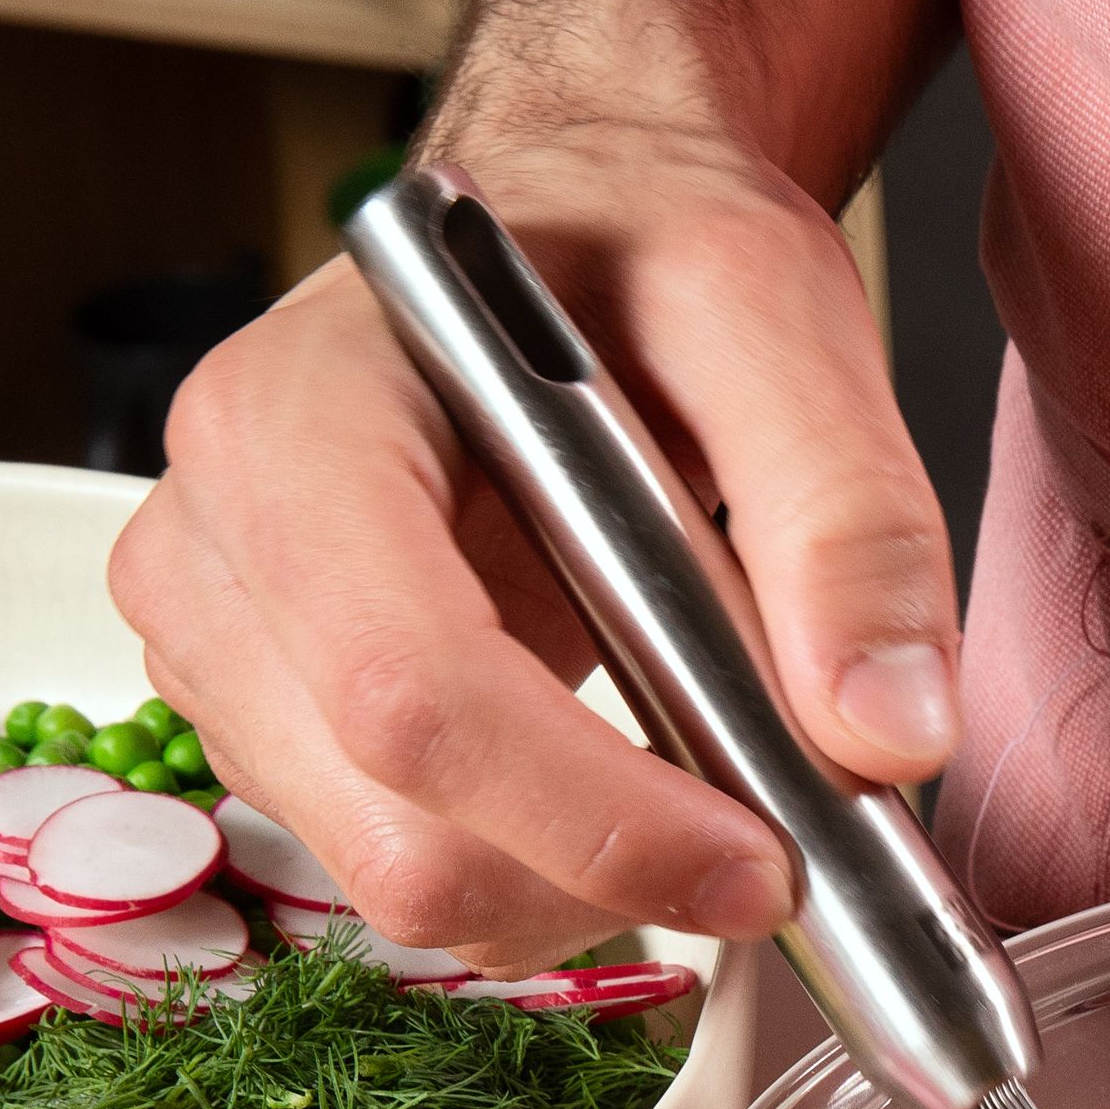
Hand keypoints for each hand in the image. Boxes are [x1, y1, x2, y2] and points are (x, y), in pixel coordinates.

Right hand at [110, 118, 952, 966]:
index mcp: (298, 423)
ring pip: (409, 883)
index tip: (766, 861)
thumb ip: (848, 519)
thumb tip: (887, 735)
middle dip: (610, 876)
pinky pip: (417, 873)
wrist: (570, 223)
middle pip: (402, 832)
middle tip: (775, 846)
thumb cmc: (633, 243)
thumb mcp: (774, 313)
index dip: (596, 818)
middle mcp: (222, 548)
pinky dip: (551, 874)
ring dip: (586, 885)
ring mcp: (225, 652)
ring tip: (702, 787)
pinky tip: (624, 785)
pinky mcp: (275, 726)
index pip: (412, 692)